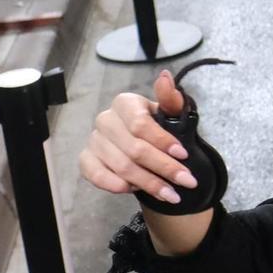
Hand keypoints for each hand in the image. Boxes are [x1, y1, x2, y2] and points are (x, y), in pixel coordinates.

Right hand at [79, 72, 197, 203]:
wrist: (147, 147)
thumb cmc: (161, 126)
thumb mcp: (172, 113)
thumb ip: (171, 99)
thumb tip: (165, 77)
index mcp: (125, 103)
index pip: (140, 124)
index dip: (163, 141)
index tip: (184, 155)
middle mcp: (105, 120)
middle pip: (134, 149)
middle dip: (164, 168)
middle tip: (187, 182)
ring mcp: (94, 141)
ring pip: (122, 167)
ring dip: (149, 183)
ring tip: (172, 195)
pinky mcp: (86, 160)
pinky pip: (97, 176)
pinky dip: (118, 186)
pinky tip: (138, 191)